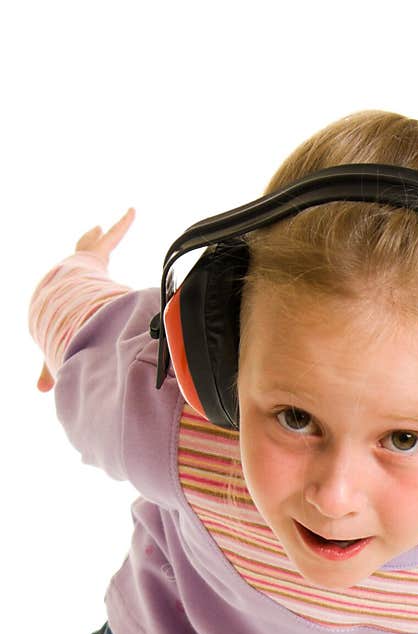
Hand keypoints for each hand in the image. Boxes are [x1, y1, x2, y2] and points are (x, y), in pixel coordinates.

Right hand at [36, 208, 135, 392]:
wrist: (52, 310)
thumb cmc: (57, 334)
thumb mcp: (54, 352)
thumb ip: (51, 371)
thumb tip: (44, 395)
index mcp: (64, 304)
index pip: (68, 304)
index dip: (72, 303)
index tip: (75, 301)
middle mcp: (70, 283)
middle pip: (75, 272)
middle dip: (78, 264)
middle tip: (82, 260)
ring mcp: (79, 268)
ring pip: (87, 250)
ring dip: (93, 241)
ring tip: (98, 229)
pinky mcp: (92, 257)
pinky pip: (110, 239)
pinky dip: (121, 226)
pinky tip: (132, 212)